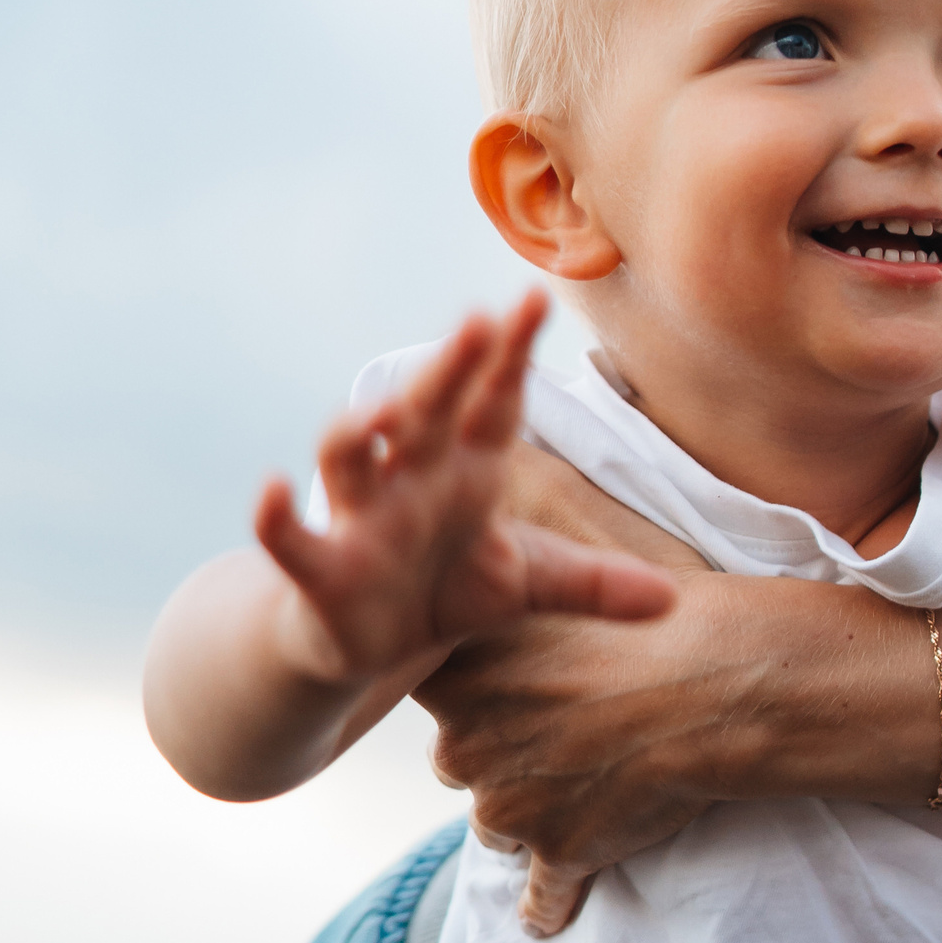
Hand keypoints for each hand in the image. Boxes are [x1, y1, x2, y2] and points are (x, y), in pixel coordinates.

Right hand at [253, 293, 677, 683]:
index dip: (511, 353)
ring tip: (383, 410)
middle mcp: (411, 478)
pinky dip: (277, 517)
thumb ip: (596, 585)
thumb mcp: (531, 585)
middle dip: (447, 368)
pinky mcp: (320, 570)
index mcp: (467, 469)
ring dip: (359, 430)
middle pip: (428, 411)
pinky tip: (268, 491)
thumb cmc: (448, 588)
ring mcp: (361, 518)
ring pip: (350, 459)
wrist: (371, 644)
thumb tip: (673, 601)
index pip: (494, 400)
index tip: (535, 299)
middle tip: (474, 321)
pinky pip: (292, 538)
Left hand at [421, 445, 725, 936]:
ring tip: (601, 772)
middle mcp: (470, 741)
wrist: (738, 679)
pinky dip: (549, 901)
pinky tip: (552, 913)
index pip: (438, 683)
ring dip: (539, 802)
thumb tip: (517, 521)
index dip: (480, 678)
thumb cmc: (672, 610)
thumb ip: (539, 580)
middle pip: (465, 752)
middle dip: (509, 742)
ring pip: (501, 817)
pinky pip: (542, 895)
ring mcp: (512, 805)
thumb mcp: (590, 571)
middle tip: (579, 714)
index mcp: (469, 664)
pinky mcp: (563, 852)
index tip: (516, 672)